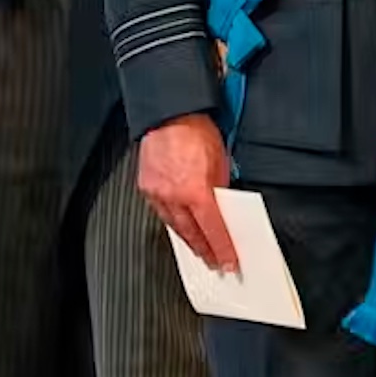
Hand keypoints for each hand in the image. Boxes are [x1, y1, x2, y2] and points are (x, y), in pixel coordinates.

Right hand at [138, 113, 237, 271]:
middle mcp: (175, 196)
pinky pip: (161, 213)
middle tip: (214, 262)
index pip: (214, 230)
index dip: (223, 249)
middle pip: (192, 234)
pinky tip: (180, 226)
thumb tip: (224, 206)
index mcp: (197, 191)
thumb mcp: (222, 162)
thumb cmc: (198, 131)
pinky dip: (173, 222)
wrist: (169, 114)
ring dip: (188, 240)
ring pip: (175, 227)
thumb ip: (222, 189)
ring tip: (199, 250)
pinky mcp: (146, 188)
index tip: (229, 260)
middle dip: (204, 251)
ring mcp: (157, 193)